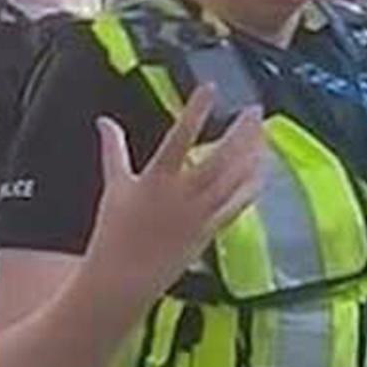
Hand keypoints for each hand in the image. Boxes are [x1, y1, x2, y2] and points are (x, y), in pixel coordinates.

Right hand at [84, 86, 265, 305]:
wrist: (122, 278)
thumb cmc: (115, 232)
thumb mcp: (114, 185)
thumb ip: (113, 149)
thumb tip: (104, 121)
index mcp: (155, 180)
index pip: (178, 138)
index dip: (194, 112)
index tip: (209, 88)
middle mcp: (181, 196)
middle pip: (219, 159)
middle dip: (240, 133)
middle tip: (253, 110)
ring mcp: (198, 215)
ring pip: (233, 181)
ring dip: (251, 155)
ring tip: (263, 133)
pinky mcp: (209, 231)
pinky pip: (237, 205)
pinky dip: (251, 186)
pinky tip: (262, 169)